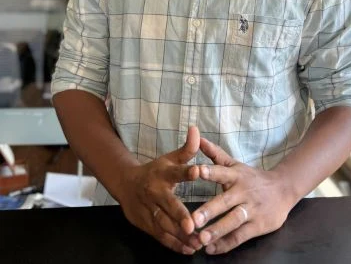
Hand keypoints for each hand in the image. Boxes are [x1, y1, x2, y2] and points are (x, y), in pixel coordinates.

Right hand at [119, 125, 201, 253]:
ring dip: (180, 235)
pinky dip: (174, 244)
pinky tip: (188, 249)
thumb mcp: (170, 158)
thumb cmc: (155, 170)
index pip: (176, 171)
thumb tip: (196, 129)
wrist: (126, 184)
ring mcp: (149, 209)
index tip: (197, 171)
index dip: (186, 171)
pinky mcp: (146, 224)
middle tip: (192, 225)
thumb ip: (187, 149)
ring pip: (164, 224)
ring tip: (197, 241)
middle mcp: (155, 191)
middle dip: (179, 216)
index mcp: (163, 173)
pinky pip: (161, 236)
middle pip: (168, 204)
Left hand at [192, 136, 294, 253]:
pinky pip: (240, 236)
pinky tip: (212, 249)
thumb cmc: (251, 177)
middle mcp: (243, 191)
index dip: (210, 172)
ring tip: (201, 239)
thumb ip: (214, 153)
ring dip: (217, 230)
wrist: (283, 189)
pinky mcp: (258, 226)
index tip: (197, 171)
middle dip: (209, 210)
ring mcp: (251, 209)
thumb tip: (196, 136)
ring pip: (233, 221)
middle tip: (192, 220)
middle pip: (225, 201)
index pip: (222, 172)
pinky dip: (226, 244)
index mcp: (236, 175)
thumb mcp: (234, 164)